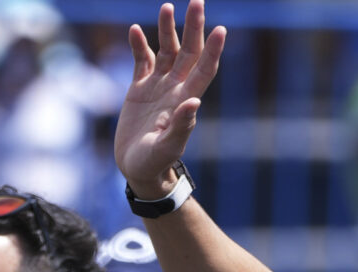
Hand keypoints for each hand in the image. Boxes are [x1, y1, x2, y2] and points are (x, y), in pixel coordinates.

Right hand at [115, 0, 225, 196]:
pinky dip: (139, 45)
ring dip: (168, 29)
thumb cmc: (155, 163)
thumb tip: (194, 101)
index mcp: (186, 99)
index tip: (221, 29)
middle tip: (197, 1)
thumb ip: (181, 126)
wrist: (138, 169)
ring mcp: (158, 87)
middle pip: (188, 52)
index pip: (204, 68)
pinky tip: (136, 30)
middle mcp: (175, 88)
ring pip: (167, 51)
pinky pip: (142, 61)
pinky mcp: (140, 89)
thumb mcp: (167, 147)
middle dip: (193, 28)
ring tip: (167, 7)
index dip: (212, 50)